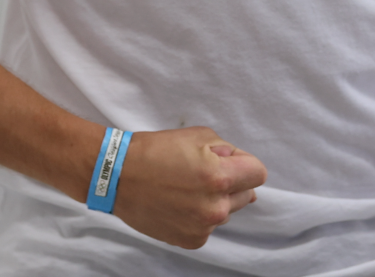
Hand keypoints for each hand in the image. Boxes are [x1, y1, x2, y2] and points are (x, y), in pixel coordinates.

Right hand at [112, 126, 266, 248]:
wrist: (116, 175)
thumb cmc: (154, 150)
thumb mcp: (196, 135)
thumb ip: (226, 150)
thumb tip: (240, 167)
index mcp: (218, 177)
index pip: (258, 173)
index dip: (243, 164)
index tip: (227, 161)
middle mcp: (215, 207)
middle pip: (246, 195)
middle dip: (231, 183)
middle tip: (200, 173)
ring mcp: (203, 227)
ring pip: (226, 211)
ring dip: (214, 200)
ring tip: (183, 188)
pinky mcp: (191, 240)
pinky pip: (208, 226)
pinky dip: (198, 216)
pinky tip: (177, 203)